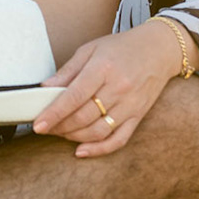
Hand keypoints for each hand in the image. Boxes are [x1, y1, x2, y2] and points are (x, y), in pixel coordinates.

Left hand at [33, 21, 182, 157]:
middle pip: (84, 117)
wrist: (160, 49)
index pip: (74, 96)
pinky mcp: (138, 116)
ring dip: (74, 137)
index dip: (54, 113)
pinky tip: (82, 151)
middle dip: (60, 127)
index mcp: (103, 68)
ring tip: (60, 133)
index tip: (38, 125)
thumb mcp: (91, 49)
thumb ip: (68, 70)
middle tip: (46, 127)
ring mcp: (130, 105)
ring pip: (98, 131)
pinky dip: (99, 149)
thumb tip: (44, 87)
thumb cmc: (122, 47)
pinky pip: (118, 139)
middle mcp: (118, 88)